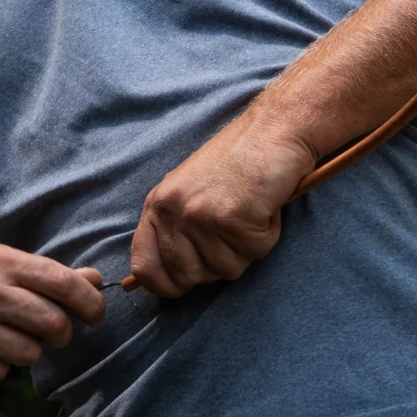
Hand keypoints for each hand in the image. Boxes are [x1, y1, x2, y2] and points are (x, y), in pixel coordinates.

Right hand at [0, 245, 109, 382]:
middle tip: (48, 331)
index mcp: (1, 262)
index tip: (94, 315)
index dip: (90, 303)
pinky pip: (0, 372)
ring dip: (26, 351)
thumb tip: (95, 280)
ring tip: (6, 337)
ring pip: (30, 354)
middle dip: (59, 334)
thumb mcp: (0, 264)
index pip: (64, 284)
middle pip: (54, 325)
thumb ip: (48, 274)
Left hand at [129, 116, 318, 297]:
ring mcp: (201, 216)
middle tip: (232, 232)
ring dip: (246, 247)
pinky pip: (255, 252)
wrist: (272, 130)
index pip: (144, 268)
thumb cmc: (235, 162)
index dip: (164, 285)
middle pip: (190, 277)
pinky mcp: (233, 218)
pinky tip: (264, 207)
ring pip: (227, 270)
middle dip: (216, 264)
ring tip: (249, 212)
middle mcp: (173, 213)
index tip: (183, 286)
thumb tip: (168, 280)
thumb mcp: (187, 192)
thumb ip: (174, 229)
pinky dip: (267, 235)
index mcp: (157, 206)